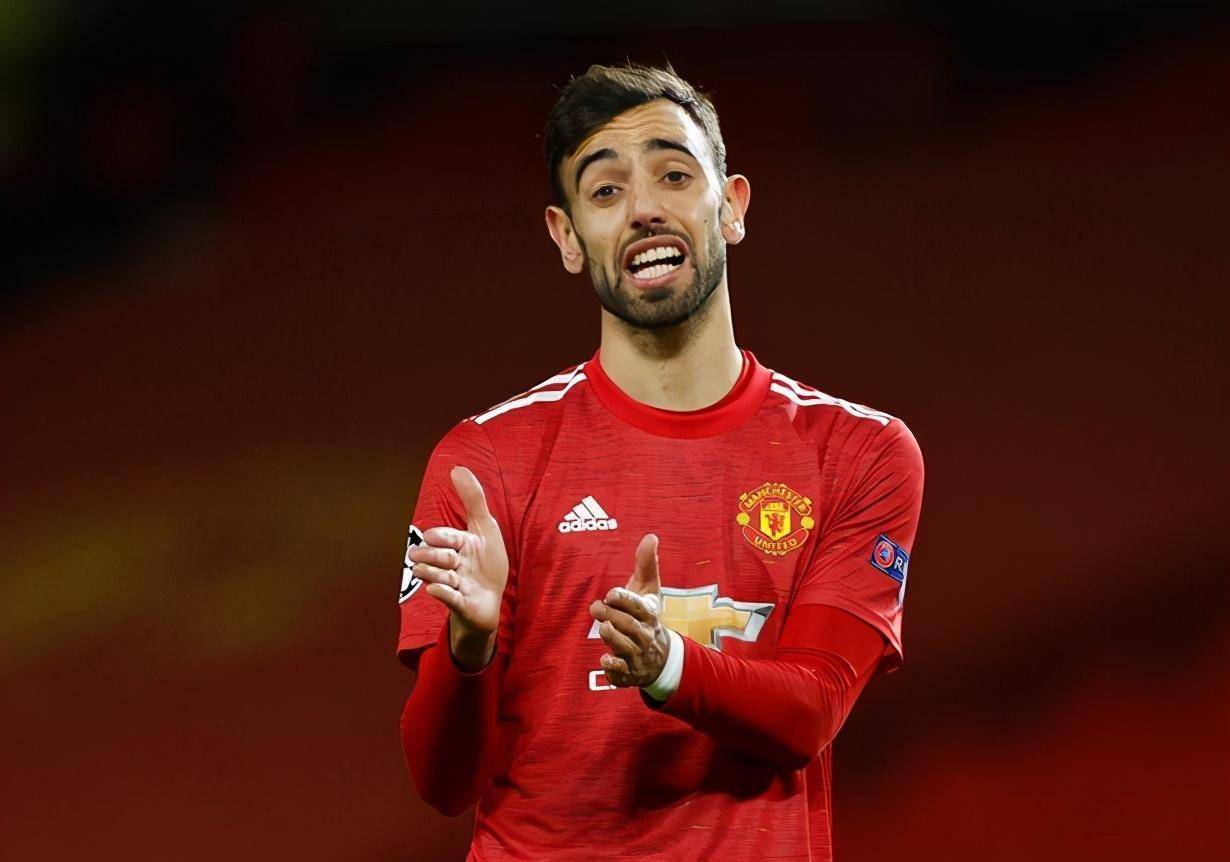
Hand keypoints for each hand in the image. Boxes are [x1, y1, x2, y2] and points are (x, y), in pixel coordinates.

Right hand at [407, 466, 508, 668]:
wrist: (492, 600)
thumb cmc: (487, 563)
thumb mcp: (485, 527)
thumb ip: (473, 498)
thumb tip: (456, 468)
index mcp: (459, 546)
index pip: (446, 538)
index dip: (440, 536)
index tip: (431, 536)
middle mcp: (454, 566)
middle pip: (438, 559)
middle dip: (432, 556)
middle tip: (427, 556)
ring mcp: (456, 586)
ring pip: (439, 579)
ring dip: (434, 574)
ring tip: (434, 573)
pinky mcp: (461, 605)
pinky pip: (450, 600)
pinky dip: (442, 594)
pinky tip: (434, 590)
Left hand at [588, 534, 670, 687]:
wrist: (661, 657)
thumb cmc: (647, 616)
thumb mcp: (649, 590)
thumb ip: (646, 564)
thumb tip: (651, 536)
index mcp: (650, 614)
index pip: (639, 606)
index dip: (625, 599)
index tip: (611, 594)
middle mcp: (645, 635)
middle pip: (629, 626)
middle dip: (611, 616)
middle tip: (594, 607)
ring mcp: (638, 656)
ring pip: (626, 648)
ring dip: (613, 638)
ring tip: (602, 628)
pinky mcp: (629, 673)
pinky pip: (622, 673)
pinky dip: (614, 669)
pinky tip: (604, 661)